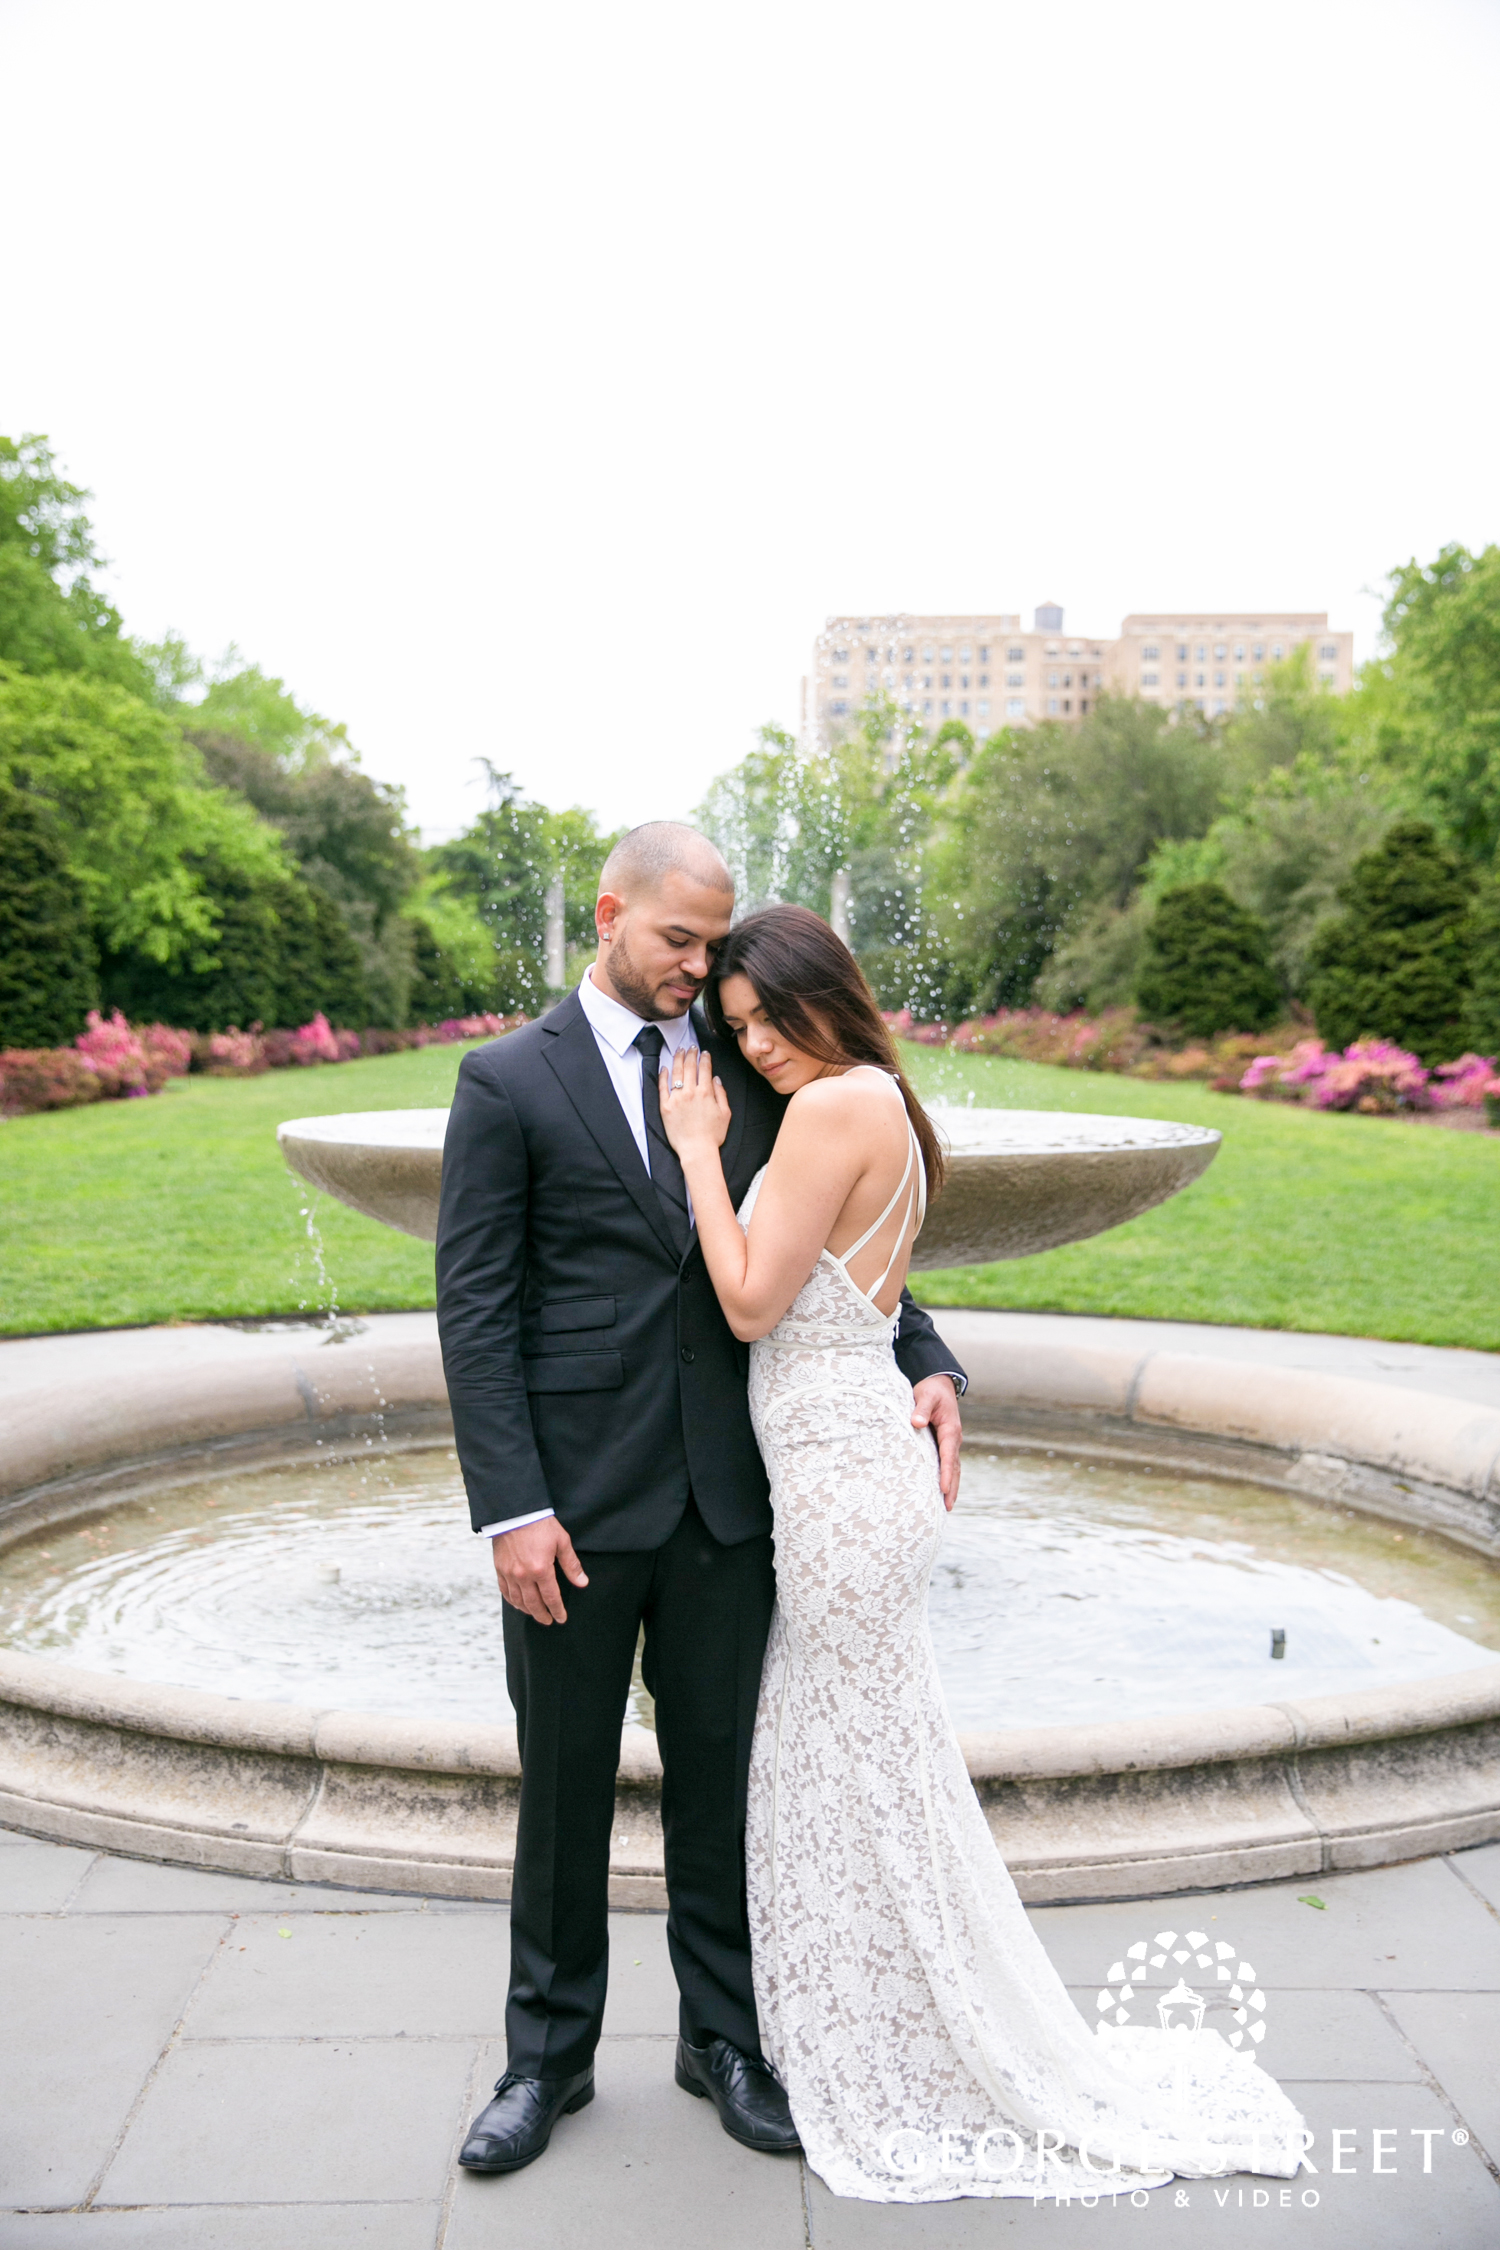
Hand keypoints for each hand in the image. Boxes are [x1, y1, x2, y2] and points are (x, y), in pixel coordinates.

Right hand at [492, 1517, 588, 1623]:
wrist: (515, 1512)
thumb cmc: (541, 1524)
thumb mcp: (562, 1541)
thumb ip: (571, 1565)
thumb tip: (582, 1583)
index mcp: (541, 1569)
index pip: (551, 1598)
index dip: (557, 1610)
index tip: (561, 1618)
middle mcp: (523, 1575)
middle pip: (533, 1604)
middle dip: (542, 1615)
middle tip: (548, 1621)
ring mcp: (509, 1573)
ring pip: (518, 1600)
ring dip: (527, 1610)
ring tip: (535, 1614)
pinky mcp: (499, 1568)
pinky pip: (504, 1591)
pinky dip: (512, 1601)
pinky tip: (518, 1603)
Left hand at [658, 1047, 730, 1157]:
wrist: (696, 1150)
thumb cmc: (712, 1135)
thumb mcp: (725, 1113)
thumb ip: (721, 1094)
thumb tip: (716, 1079)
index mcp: (706, 1093)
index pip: (704, 1069)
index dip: (704, 1058)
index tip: (704, 1053)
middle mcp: (690, 1092)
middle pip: (689, 1067)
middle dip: (691, 1054)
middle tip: (691, 1047)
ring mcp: (676, 1099)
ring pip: (676, 1073)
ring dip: (678, 1059)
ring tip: (679, 1051)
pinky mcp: (665, 1107)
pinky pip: (662, 1087)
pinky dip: (663, 1075)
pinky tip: (665, 1067)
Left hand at [911, 1374, 961, 1509]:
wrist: (939, 1384)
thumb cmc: (931, 1390)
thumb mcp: (925, 1396)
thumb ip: (920, 1409)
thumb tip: (916, 1422)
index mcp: (950, 1429)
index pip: (948, 1456)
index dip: (945, 1473)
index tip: (942, 1489)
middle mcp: (954, 1439)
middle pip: (954, 1468)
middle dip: (951, 1488)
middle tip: (947, 1507)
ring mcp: (950, 1442)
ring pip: (953, 1468)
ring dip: (951, 1487)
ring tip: (947, 1506)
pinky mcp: (944, 1443)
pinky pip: (948, 1464)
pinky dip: (948, 1478)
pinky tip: (942, 1491)